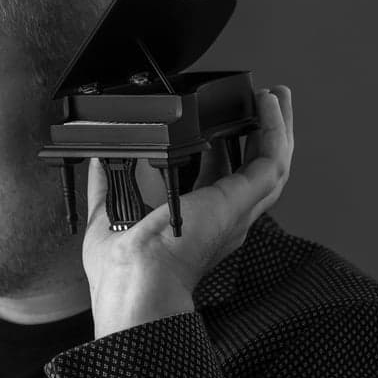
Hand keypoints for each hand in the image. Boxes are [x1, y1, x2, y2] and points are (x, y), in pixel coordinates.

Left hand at [82, 86, 293, 337]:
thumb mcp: (108, 215)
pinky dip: (275, 129)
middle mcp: (223, 219)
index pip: (218, 182)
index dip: (225, 151)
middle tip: (266, 103)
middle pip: (254, 170)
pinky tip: (270, 105)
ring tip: (278, 96)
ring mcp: (237, 210)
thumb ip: (105, 186)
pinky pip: (272, 160)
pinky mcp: (242, 200)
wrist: (138, 280)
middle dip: (261, 134)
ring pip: (273, 164)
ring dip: (278, 128)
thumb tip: (99, 161)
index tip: (220, 126)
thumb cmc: (124, 271)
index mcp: (196, 224)